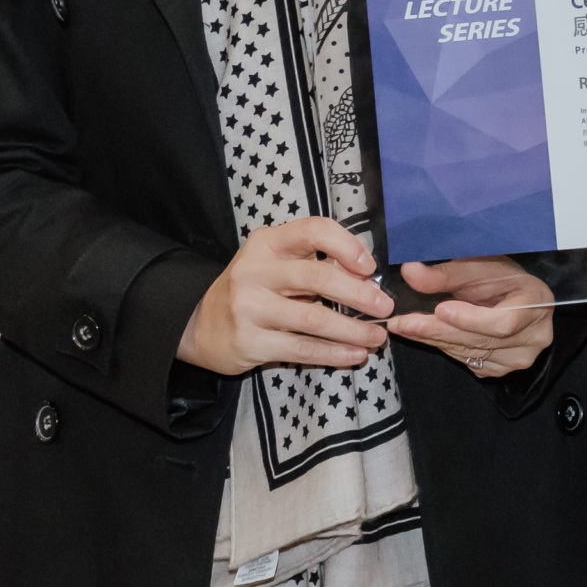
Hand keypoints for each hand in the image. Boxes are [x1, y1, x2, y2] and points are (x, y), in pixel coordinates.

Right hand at [178, 217, 394, 375]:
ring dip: (352, 330)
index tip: (370, 266)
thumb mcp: (275, 263)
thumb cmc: (253, 288)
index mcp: (267, 243)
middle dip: (358, 294)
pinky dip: (333, 353)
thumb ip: (312, 262)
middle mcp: (255, 271)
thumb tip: (366, 278)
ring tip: (377, 337)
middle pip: (317, 278)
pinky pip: (301, 349)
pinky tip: (354, 355)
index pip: (313, 230)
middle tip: (385, 307)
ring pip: (313, 319)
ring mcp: (250, 308)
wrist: (201, 326)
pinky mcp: (250, 342)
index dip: (346, 246)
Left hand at [390, 257, 554, 378]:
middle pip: (480, 341)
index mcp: (536, 304)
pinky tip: (424, 334)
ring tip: (404, 326)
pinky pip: (466, 361)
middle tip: (403, 322)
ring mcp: (517, 359)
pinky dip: (443, 347)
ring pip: (469, 353)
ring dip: (433, 339)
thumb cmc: (502, 277)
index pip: (504, 322)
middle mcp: (532, 338)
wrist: (516, 297)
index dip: (471, 319)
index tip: (440, 310)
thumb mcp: (479, 266)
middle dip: (437, 330)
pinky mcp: (500, 369)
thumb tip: (410, 271)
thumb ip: (446, 273)